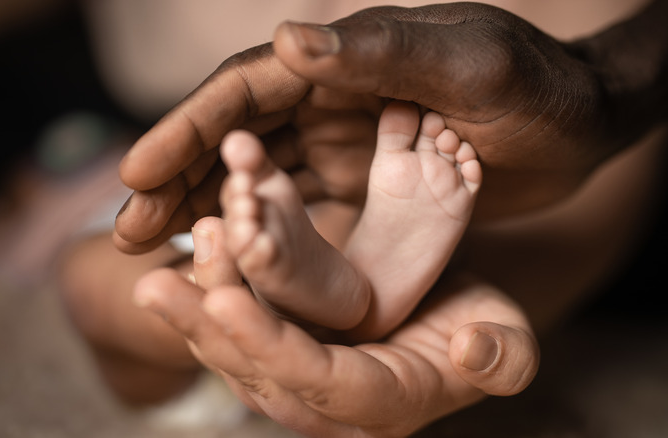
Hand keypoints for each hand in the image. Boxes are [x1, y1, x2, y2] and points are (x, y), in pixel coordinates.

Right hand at [115, 3, 613, 252]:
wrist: (584, 125)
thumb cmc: (538, 88)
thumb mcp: (471, 64)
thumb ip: (385, 52)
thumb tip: (288, 44)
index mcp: (345, 60)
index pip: (248, 91)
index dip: (189, 129)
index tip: (138, 174)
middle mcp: (333, 98)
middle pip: (238, 138)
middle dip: (181, 180)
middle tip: (130, 232)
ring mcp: (347, 142)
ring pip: (259, 176)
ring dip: (209, 211)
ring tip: (160, 253)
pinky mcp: (366, 181)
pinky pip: (300, 207)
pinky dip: (260, 232)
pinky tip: (231, 260)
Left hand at [135, 266, 538, 436]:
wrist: (450, 314)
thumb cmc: (482, 328)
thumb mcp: (508, 341)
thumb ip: (503, 358)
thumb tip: (472, 353)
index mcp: (380, 404)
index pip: (317, 384)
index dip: (270, 349)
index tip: (225, 305)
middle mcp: (327, 401)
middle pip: (256, 371)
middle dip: (207, 329)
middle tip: (158, 285)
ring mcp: (299, 373)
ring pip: (236, 345)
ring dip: (199, 300)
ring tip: (171, 254)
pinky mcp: (284, 342)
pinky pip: (242, 316)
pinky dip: (217, 280)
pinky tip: (199, 239)